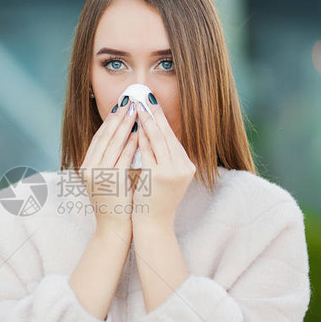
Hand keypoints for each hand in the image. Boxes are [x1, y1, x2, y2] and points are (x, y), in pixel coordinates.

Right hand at [78, 101, 139, 240]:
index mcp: (86, 167)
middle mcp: (89, 168)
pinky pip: (123, 156)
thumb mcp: (107, 180)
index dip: (110, 121)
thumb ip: (111, 160)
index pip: (99, 138)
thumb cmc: (115, 205)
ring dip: (126, 125)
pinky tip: (140, 132)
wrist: (113, 229)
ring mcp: (99, 174)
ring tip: (136, 110)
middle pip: (104, 136)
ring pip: (113, 143)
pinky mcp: (112, 180)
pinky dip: (131, 143)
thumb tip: (125, 136)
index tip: (120, 105)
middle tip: (129, 100)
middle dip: (118, 117)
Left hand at [132, 99, 195, 229]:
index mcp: (186, 166)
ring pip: (157, 140)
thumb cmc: (154, 202)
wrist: (153, 227)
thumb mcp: (162, 177)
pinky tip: (134, 127)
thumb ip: (161, 158)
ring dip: (146, 121)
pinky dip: (141, 139)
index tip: (151, 102)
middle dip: (154, 113)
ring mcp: (173, 172)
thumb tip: (148, 133)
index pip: (171, 137)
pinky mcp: (160, 177)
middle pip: (166, 134)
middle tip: (144, 94)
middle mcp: (183, 167)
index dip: (160, 118)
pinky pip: (148, 152)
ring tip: (138, 104)